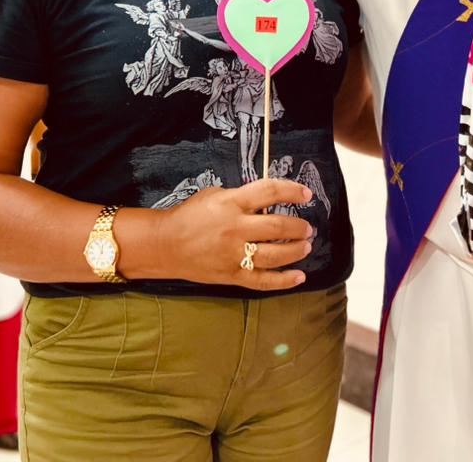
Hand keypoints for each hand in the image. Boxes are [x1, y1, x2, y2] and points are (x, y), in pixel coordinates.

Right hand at [157, 178, 315, 290]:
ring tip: (306, 246)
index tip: (306, 194)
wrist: (165, 245)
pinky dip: (283, 280)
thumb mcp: (214, 195)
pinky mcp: (232, 275)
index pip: (269, 192)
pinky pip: (262, 281)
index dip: (292, 191)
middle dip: (298, 227)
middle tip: (308, 228)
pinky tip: (299, 277)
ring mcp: (234, 254)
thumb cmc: (189, 216)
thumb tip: (267, 201)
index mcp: (231, 203)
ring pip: (274, 255)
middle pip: (277, 227)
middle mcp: (235, 228)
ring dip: (296, 251)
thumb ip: (241, 197)